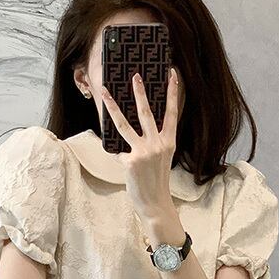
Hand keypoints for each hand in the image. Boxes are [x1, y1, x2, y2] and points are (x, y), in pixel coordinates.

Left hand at [100, 67, 180, 216]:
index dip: (172, 92)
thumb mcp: (161, 157)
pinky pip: (116, 150)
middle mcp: (158, 144)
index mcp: (169, 142)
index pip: (172, 112)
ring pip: (125, 124)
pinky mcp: (130, 161)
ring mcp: (144, 152)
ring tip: (107, 92)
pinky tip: (105, 145)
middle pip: (147, 112)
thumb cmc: (156, 180)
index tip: (172, 74)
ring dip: (113, 107)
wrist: (154, 203)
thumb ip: (153, 141)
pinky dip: (110, 149)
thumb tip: (136, 124)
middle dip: (140, 92)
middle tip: (135, 75)